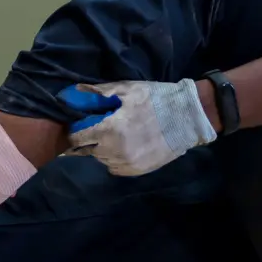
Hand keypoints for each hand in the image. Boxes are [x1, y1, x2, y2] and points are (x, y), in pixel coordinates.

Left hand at [64, 79, 216, 175]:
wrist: (187, 118)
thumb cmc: (155, 100)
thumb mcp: (127, 90)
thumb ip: (98, 93)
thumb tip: (74, 91)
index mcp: (108, 129)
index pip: (77, 137)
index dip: (74, 130)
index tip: (78, 125)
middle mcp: (113, 150)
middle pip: (87, 150)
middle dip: (89, 139)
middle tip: (99, 128)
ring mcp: (125, 163)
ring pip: (101, 159)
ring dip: (101, 149)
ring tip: (114, 137)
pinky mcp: (136, 171)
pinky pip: (114, 168)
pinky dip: (114, 159)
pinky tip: (123, 147)